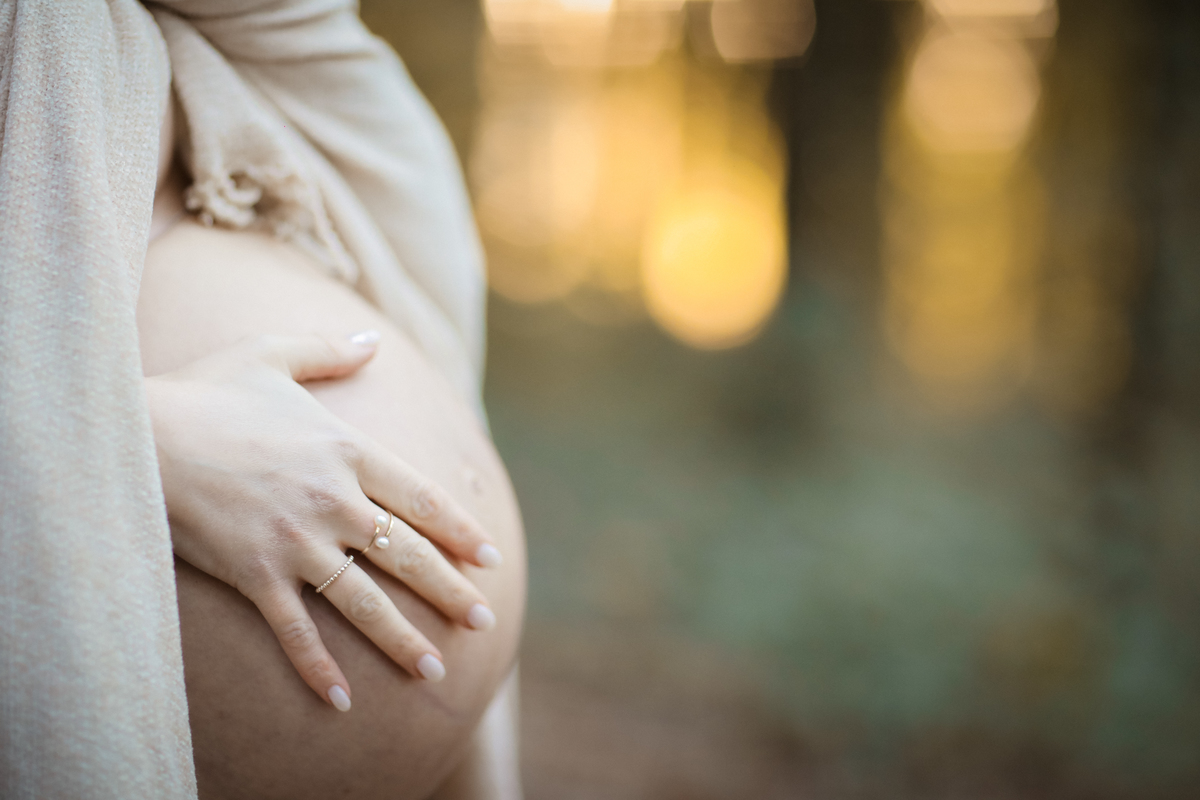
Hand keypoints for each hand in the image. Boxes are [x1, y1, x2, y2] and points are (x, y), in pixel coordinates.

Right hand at [146, 332, 503, 711]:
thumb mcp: (272, 354)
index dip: (462, 531)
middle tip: (483, 621)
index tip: (491, 557)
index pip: (423, 500)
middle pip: (409, 556)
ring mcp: (296, 543)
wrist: (136, 434)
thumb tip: (373, 339)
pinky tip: (343, 700)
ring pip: (364, 602)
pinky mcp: (255, 575)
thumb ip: (329, 351)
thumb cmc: (203, 391)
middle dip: (451, 592)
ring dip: (402, 640)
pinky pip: (295, 631)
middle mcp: (333, 502)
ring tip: (436, 670)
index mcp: (347, 451)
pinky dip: (318, 668)